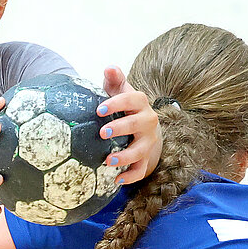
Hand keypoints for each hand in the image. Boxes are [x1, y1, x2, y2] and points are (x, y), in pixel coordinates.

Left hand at [99, 67, 162, 183]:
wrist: (146, 129)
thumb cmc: (127, 109)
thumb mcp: (121, 92)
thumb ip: (115, 80)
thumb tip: (109, 67)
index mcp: (140, 104)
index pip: (131, 99)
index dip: (116, 103)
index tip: (99, 109)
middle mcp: (147, 122)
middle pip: (137, 125)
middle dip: (120, 128)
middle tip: (102, 133)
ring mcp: (148, 142)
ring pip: (140, 151)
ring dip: (125, 157)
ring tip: (107, 161)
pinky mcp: (146, 158)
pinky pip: (141, 170)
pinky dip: (130, 177)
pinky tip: (116, 180)